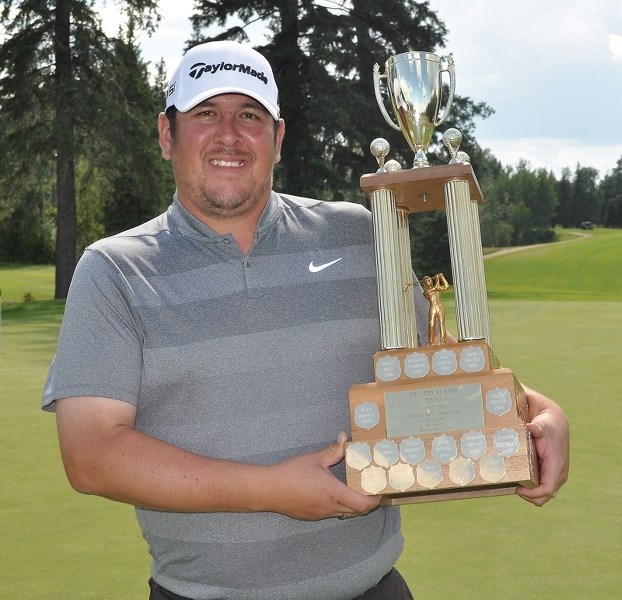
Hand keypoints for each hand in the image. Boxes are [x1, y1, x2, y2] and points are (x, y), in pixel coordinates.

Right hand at [267, 432, 381, 520]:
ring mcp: (321, 514)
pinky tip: (331, 493)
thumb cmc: (292, 473)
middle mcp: (330, 508)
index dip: (375, 500)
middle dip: (366, 502)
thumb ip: (333, 450)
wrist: (268, 489)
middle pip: (357, 511)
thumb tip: (344, 437)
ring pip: (344, 513)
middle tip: (370, 488)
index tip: (380, 490)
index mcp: (334, 493)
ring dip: (351, 504)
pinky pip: (331, 513)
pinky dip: (337, 505)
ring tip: (353, 489)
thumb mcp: (315, 459)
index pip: (363, 504)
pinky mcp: (312, 516)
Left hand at [516, 388, 569, 505]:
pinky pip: (541, 487)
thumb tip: (531, 426)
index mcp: (556, 466)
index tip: (517, 488)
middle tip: (514, 486)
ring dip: (529, 492)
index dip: (531, 494)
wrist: (555, 422)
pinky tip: (519, 478)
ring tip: (515, 482)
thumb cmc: (547, 425)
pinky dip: (531, 487)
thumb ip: (537, 427)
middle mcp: (558, 474)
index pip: (546, 490)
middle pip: (543, 497)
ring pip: (542, 494)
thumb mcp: (542, 425)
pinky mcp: (550, 473)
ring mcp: (555, 475)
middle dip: (528, 496)